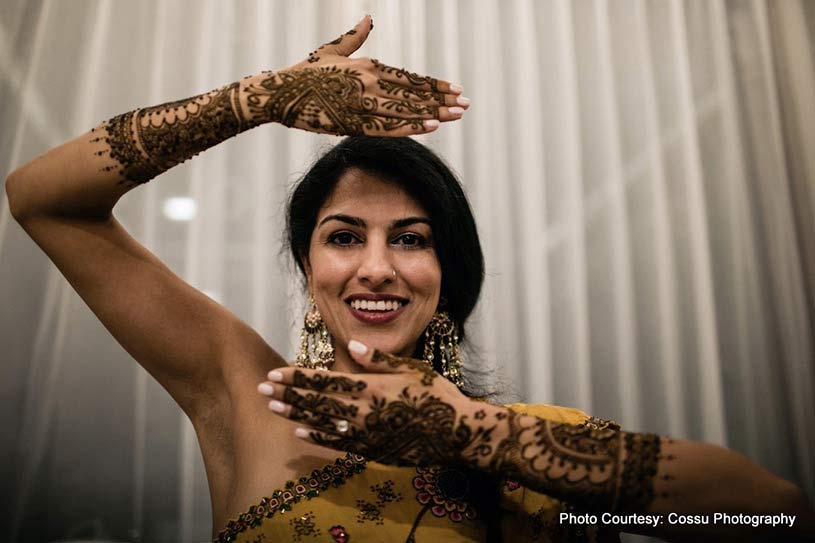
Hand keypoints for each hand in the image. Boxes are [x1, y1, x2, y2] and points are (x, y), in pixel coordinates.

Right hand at [243, 15, 469, 135]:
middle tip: (466, 105)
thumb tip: (368, 19)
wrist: (280, 94)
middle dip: (442, 100)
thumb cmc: (305, 71)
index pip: (409, 77)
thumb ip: (355, 38)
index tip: (454, 89)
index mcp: (367, 65)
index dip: (433, 84)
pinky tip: (430, 128)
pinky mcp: (353, 123)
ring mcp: (362, 104)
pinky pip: (388, 127)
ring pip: (406, 110)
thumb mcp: (331, 50)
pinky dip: (410, 127)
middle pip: (413, 94)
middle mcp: (369, 83)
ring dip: (433, 114)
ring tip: (456, 116)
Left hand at [258, 340, 498, 466]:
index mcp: (371, 387)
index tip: (275, 372)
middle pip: (316, 400)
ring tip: (272, 406)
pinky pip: (336, 443)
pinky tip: (299, 430)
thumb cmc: (437, 396)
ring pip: (321, 421)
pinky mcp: (371, 449)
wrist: (457, 434)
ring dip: (294, 413)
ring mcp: (365, 433)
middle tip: (261, 387)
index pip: (325, 380)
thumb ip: (379, 360)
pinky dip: (316, 436)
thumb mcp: (412, 370)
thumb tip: (351, 347)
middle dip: (288, 392)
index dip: (298, 376)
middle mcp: (363, 410)